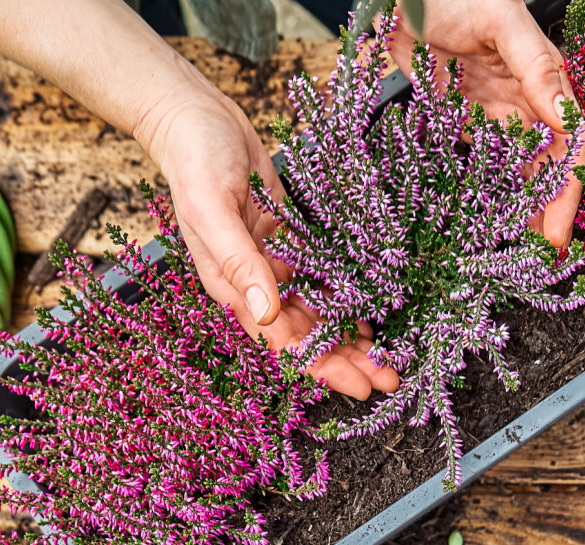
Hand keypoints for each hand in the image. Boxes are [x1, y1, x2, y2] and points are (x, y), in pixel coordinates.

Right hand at [134, 83, 398, 398]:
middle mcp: (257, 283)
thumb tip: (267, 315)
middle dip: (347, 360)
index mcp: (233, 287)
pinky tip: (372, 315)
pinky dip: (346, 299)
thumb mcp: (212, 210)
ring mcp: (276, 262)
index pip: (283, 341)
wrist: (196, 117)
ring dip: (352, 337)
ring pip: (320, 312)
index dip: (322, 366)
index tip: (359, 386)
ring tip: (389, 358)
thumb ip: (239, 263)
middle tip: (390, 379)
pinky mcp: (291, 239)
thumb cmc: (194, 161)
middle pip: (308, 335)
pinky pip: (322, 278)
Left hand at [389, 0, 584, 247]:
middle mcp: (527, 105)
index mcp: (547, 83)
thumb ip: (535, 68)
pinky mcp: (463, 122)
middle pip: (548, 169)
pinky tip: (489, 220)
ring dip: (523, 210)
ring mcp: (495, 116)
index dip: (569, 192)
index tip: (559, 232)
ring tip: (523, 251)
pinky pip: (482, 165)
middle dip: (550, 213)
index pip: (570, 147)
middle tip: (543, 256)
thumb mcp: (504, 22)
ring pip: (518, 174)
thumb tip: (563, 116)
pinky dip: (488, 193)